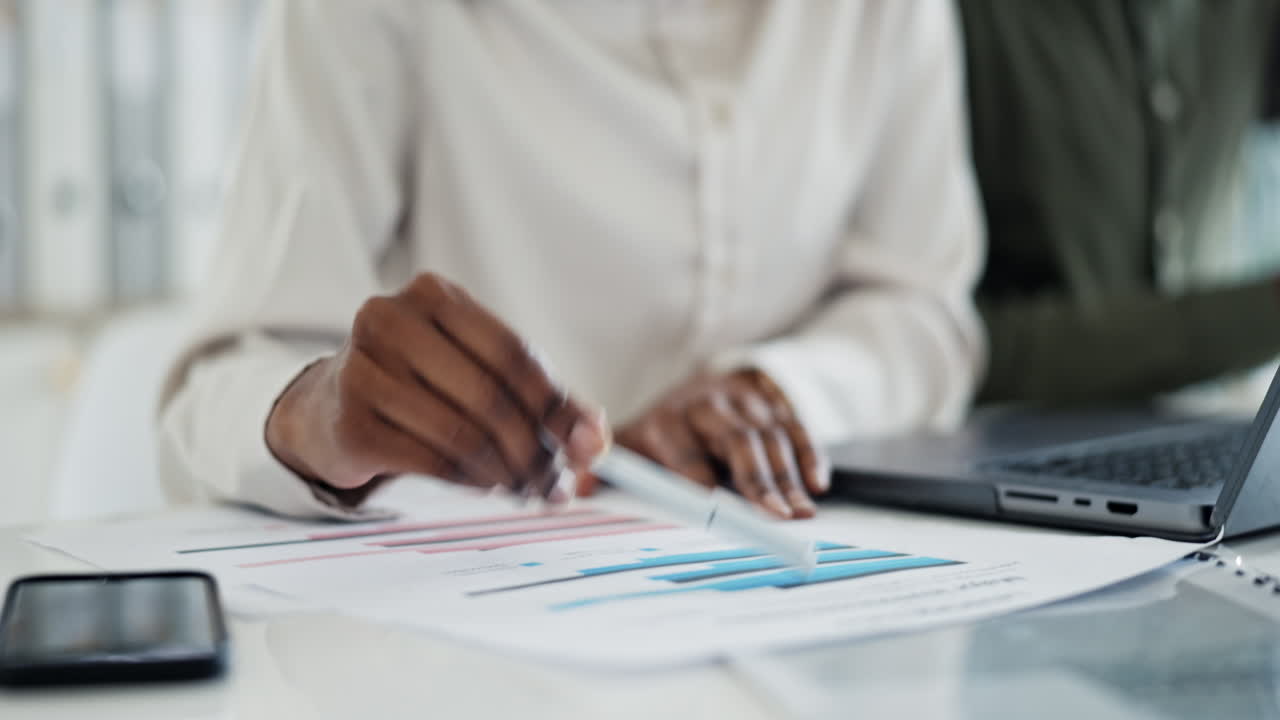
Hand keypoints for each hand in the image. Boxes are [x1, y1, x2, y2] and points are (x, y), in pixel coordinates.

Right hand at [265, 272, 609, 504]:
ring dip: (507, 472)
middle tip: (557, 483)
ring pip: (462, 433)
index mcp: (432, 294)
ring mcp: (362, 369)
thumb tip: (594, 441)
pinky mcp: (350, 422)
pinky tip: (488, 487)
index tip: (583, 445)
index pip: (513, 352)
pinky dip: (471, 482)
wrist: (330, 408)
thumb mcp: (482, 373)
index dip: (556, 404)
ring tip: (527, 489)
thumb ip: (546, 402)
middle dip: (535, 448)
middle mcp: (389, 320)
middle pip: (490, 394)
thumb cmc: (422, 384)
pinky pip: (431, 460)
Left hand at [585, 369, 828, 518]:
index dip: (696, 474)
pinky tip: (817, 485)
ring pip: (770, 436)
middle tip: (774, 517)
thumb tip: (577, 488)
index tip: (710, 502)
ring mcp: (747, 402)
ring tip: (800, 513)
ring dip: (787, 476)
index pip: (683, 447)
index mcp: (670, 418)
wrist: (705, 385)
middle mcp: (710, 405)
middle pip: (735, 440)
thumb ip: (608, 469)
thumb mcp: (632, 443)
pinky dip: (809, 454)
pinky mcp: (776, 403)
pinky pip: (797, 427)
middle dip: (756, 479)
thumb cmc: (667, 430)